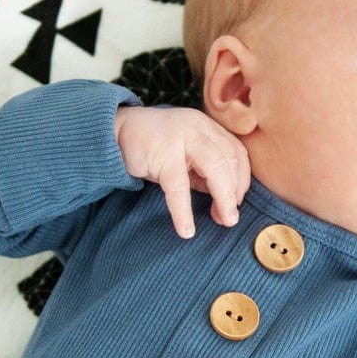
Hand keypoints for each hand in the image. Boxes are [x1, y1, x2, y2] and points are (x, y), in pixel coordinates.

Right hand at [114, 105, 251, 238]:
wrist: (114, 133)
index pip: (237, 152)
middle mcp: (198, 128)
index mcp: (207, 127)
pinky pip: (179, 187)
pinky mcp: (162, 154)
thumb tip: (225, 203)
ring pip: (215, 168)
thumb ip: (204, 174)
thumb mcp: (184, 159)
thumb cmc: (153, 148)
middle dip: (235, 192)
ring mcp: (181, 138)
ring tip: (223, 221)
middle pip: (230, 160)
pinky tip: (187, 229)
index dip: (242, 180)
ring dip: (224, 198)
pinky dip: (184, 211)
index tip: (237, 202)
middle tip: (230, 218)